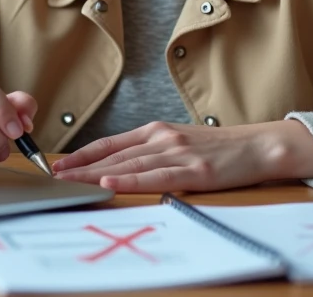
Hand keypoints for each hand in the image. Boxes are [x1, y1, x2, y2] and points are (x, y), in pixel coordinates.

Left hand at [51, 119, 312, 192]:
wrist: (258, 146)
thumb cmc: (218, 148)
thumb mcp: (179, 141)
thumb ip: (150, 151)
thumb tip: (117, 164)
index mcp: (156, 130)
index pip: (110, 143)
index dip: (82, 153)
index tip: (59, 163)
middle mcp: (162, 138)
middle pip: (113, 154)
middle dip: (81, 166)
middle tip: (54, 175)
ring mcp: (177, 153)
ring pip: (128, 165)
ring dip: (96, 173)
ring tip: (72, 181)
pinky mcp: (194, 171)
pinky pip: (156, 176)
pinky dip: (131, 180)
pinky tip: (112, 181)